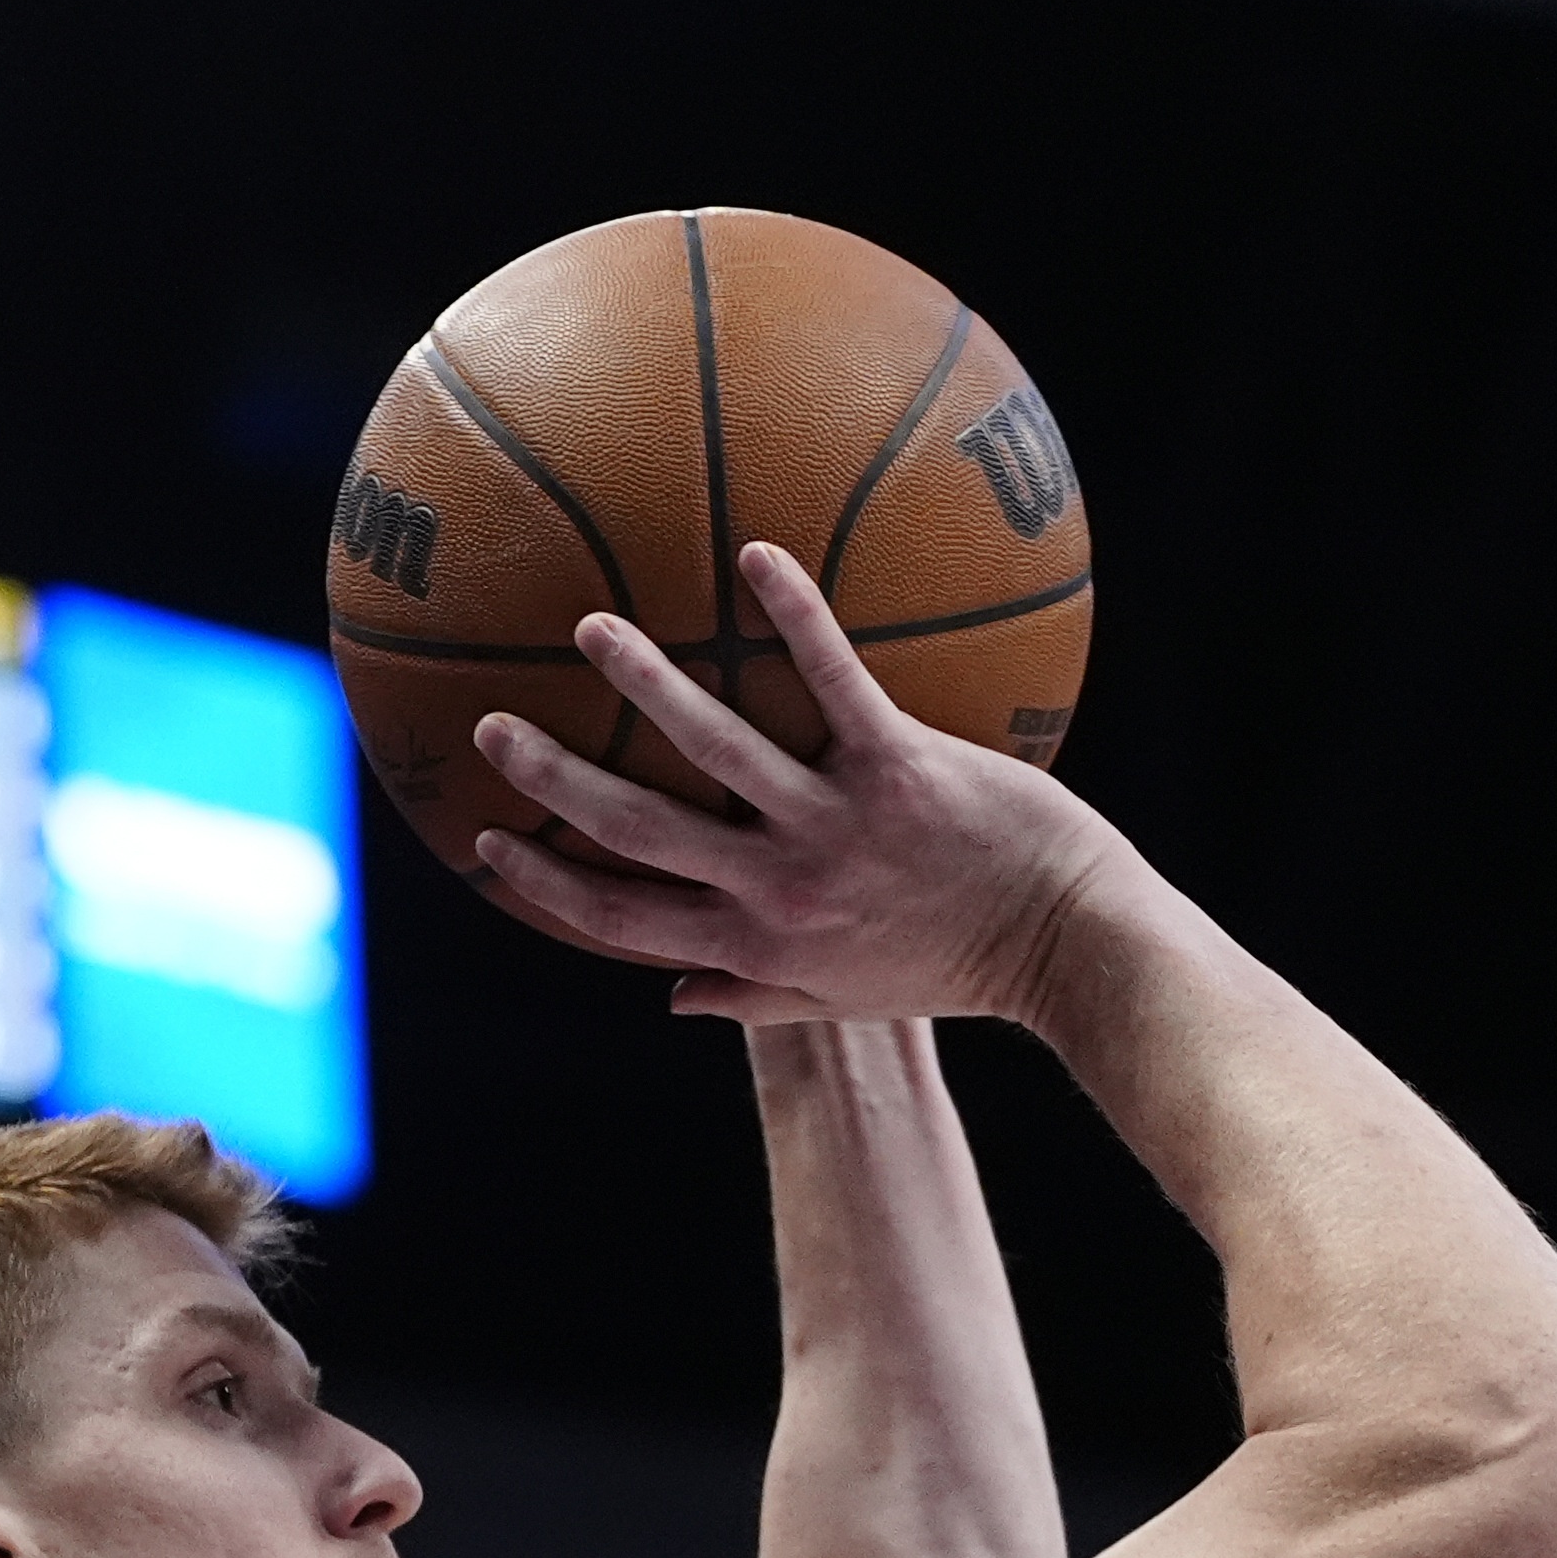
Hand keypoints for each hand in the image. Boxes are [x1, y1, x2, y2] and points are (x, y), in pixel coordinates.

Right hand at [466, 542, 1136, 1027]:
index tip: (487, 844)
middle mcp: (783, 887)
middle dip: (558, 781)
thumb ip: (754, 997)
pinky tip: (756, 555)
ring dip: (648, 687)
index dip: (548, 885)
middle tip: (494, 727)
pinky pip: (835, 681)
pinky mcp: (902, 768)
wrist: (1069, 946)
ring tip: (594, 628)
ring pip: (719, 749)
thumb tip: (672, 1000)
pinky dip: (796, 617)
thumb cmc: (959, 968)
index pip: (622, 921)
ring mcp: (839, 826)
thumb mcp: (846, 1002)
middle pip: (641, 831)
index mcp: (759, 940)